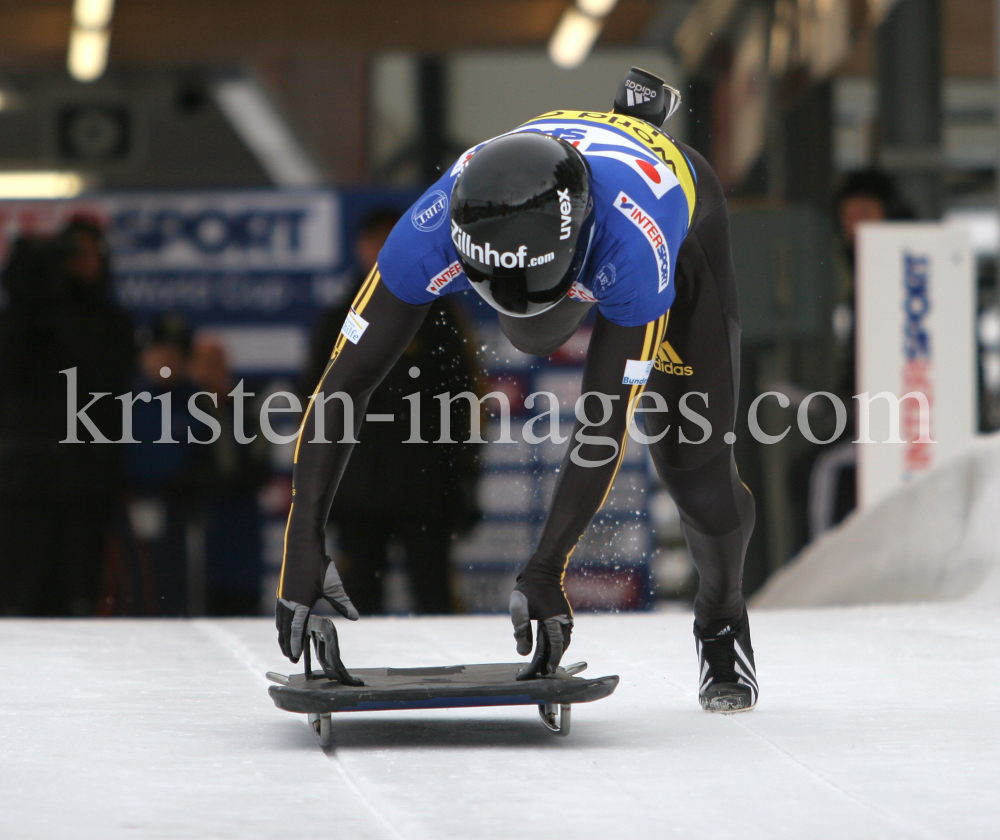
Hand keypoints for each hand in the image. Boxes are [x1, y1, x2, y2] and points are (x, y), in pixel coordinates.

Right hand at [276, 555, 358, 661]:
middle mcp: (288, 602)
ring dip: (283, 636)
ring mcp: (283, 596)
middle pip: (285, 630)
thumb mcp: (333, 585)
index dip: (295, 644)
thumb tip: (355, 617)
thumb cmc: (318, 564)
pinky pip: (279, 613)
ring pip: (280, 622)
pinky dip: (281, 624)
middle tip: (292, 659)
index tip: (295, 657)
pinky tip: (284, 626)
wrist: (301, 544)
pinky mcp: (282, 591)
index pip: (296, 630)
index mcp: (300, 604)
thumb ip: (343, 603)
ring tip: (286, 647)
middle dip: (287, 645)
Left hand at [509, 563, 572, 678]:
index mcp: (554, 619)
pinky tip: (549, 646)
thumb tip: (523, 652)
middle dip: (554, 659)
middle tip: (544, 670)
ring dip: (556, 651)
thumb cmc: (530, 588)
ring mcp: (566, 617)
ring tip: (546, 661)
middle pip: (562, 646)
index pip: (556, 646)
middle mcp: (564, 620)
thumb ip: (521, 630)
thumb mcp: (521, 608)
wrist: (544, 569)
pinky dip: (558, 642)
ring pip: (564, 640)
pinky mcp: (564, 614)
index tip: (547, 671)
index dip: (552, 660)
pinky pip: (563, 633)